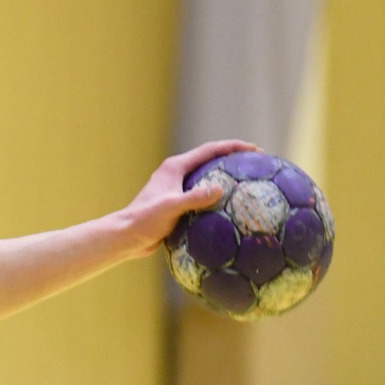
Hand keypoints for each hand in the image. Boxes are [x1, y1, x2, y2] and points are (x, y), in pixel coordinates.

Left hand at [119, 140, 257, 254]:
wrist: (127, 237)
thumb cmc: (145, 220)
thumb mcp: (171, 207)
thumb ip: (194, 198)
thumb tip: (220, 189)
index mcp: (175, 168)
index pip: (210, 150)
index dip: (233, 147)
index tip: (255, 150)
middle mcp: (176, 174)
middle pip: (210, 160)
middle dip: (233, 159)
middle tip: (257, 165)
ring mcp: (176, 189)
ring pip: (207, 179)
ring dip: (226, 179)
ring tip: (249, 186)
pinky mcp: (177, 204)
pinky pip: (203, 198)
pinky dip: (218, 199)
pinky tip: (232, 211)